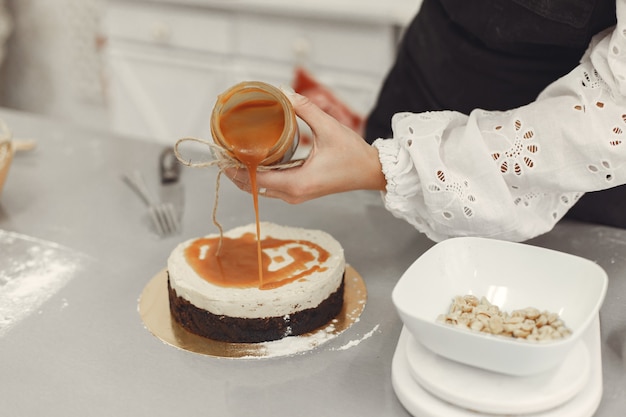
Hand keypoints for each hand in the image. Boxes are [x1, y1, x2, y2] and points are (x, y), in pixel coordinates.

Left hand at [226, 92, 385, 203]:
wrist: (371, 172)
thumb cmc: (353, 154)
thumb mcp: (329, 128)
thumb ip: (306, 109)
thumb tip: (284, 93)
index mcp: (297, 183)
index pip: (255, 179)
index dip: (234, 167)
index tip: (221, 153)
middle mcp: (293, 194)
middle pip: (252, 187)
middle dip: (234, 171)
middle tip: (220, 150)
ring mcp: (296, 195)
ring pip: (260, 189)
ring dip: (244, 174)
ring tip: (231, 154)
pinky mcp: (299, 192)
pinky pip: (271, 186)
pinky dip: (257, 175)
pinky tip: (251, 160)